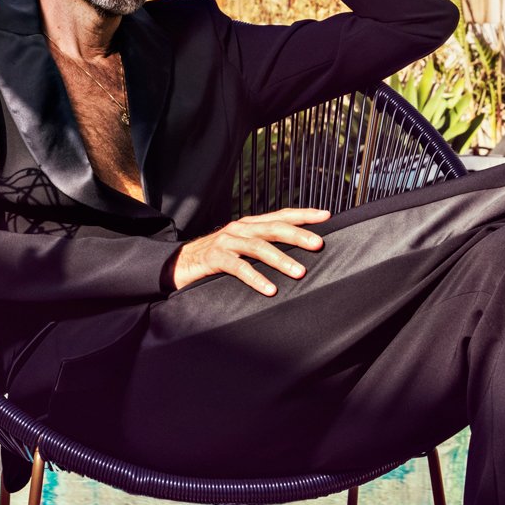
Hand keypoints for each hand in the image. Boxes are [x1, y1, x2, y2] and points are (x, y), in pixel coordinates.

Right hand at [165, 207, 330, 295]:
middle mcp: (240, 229)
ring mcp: (227, 242)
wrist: (178, 264)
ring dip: (281, 259)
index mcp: (249, 224)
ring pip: (258, 247)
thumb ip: (263, 246)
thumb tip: (296, 253)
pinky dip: (256, 278)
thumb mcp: (241, 247)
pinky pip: (239, 268)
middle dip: (297, 235)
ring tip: (299, 272)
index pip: (280, 215)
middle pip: (273, 228)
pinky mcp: (215, 259)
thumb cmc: (216, 258)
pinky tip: (270, 289)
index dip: (303, 215)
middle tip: (318, 244)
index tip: (326, 216)